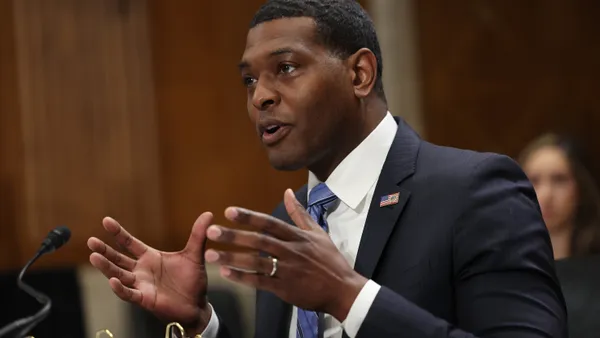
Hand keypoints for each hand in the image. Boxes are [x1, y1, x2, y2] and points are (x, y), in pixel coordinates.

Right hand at [87, 213, 212, 332]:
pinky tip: (112, 280)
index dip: (118, 233)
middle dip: (105, 250)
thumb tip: (208, 214)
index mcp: (150, 257)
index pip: (129, 243)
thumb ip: (198, 235)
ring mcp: (141, 285)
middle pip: (118, 258)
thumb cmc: (193, 281)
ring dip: (106, 267)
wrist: (197, 305)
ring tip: (93, 256)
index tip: (106, 221)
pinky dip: (120, 288)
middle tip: (91, 240)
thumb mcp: (195, 254)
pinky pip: (129, 293)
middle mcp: (141, 270)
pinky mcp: (144, 299)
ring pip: (118, 274)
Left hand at [204, 189, 367, 321]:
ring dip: (232, 258)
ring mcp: (287, 270)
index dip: (249, 217)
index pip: (270, 223)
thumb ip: (299, 213)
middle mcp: (290, 251)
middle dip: (234, 236)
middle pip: (259, 241)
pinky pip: (260, 282)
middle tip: (211, 231)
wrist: (342, 289)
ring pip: (256, 262)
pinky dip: (243, 278)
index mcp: (297, 236)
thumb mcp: (318, 233)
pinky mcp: (285, 288)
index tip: (229, 211)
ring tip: (210, 255)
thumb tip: (287, 192)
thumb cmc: (329, 260)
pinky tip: (226, 274)